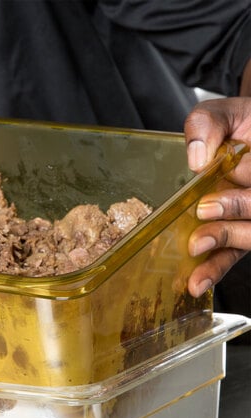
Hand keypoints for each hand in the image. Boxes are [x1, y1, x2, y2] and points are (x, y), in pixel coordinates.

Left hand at [184, 97, 250, 296]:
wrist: (241, 139)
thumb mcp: (224, 113)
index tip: (217, 183)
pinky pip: (232, 256)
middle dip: (235, 213)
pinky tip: (196, 284)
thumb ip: (209, 124)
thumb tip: (198, 158)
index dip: (242, 190)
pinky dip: (215, 270)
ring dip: (225, 243)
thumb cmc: (236, 126)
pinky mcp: (241, 236)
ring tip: (196, 248)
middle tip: (204, 211)